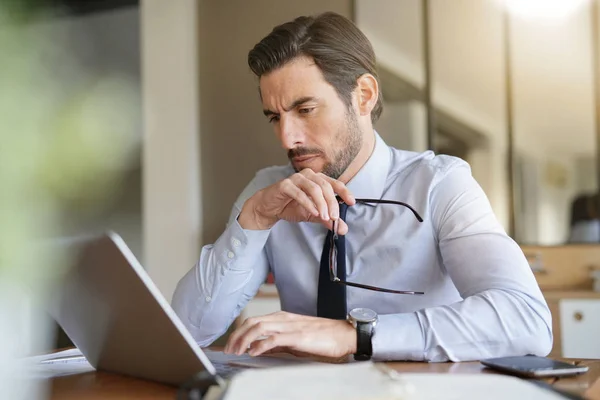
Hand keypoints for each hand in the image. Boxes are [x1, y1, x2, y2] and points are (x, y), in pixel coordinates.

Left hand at [223, 311, 356, 359]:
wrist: (344, 334)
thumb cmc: (323, 337)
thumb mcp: (295, 340)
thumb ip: (277, 342)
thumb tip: (259, 349)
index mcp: (282, 318)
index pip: (253, 321)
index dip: (238, 332)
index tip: (230, 344)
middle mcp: (283, 319)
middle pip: (252, 322)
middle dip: (236, 336)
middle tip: (228, 350)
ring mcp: (290, 326)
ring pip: (259, 327)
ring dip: (244, 340)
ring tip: (237, 351)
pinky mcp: (298, 336)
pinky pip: (274, 338)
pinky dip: (261, 344)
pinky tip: (254, 352)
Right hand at [238, 169, 354, 233]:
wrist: (269, 208)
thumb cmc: (291, 206)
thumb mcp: (313, 214)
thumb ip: (328, 219)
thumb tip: (343, 229)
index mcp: (317, 179)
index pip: (335, 183)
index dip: (344, 192)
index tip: (351, 202)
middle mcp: (308, 175)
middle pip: (326, 187)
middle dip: (332, 203)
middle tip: (335, 217)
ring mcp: (296, 178)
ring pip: (314, 188)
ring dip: (321, 204)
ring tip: (324, 217)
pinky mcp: (285, 185)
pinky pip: (299, 193)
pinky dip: (308, 203)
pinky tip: (313, 212)